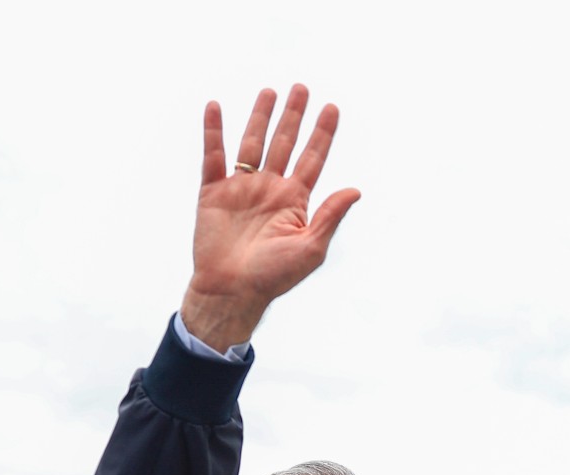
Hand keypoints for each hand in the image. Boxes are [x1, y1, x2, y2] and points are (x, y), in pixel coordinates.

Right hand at [180, 84, 360, 349]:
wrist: (232, 292)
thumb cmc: (274, 277)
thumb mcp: (310, 247)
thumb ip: (331, 215)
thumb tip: (356, 189)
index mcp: (294, 201)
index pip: (312, 158)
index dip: (323, 133)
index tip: (332, 107)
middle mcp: (270, 189)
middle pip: (284, 143)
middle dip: (294, 116)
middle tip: (302, 88)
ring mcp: (242, 188)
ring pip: (252, 143)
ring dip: (260, 117)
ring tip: (269, 91)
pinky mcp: (214, 192)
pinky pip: (213, 156)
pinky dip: (213, 132)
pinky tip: (216, 107)